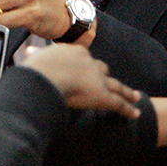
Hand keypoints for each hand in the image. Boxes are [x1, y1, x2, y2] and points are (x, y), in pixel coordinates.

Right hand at [24, 44, 139, 117]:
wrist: (46, 75)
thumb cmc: (36, 68)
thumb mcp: (34, 57)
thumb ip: (36, 55)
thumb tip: (30, 52)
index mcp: (75, 53)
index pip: (84, 58)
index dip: (84, 65)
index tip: (81, 68)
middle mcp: (90, 63)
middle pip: (102, 69)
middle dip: (106, 75)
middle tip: (108, 80)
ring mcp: (98, 79)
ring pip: (116, 86)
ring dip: (127, 92)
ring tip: (135, 96)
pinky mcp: (102, 96)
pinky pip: (119, 103)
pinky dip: (128, 109)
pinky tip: (136, 114)